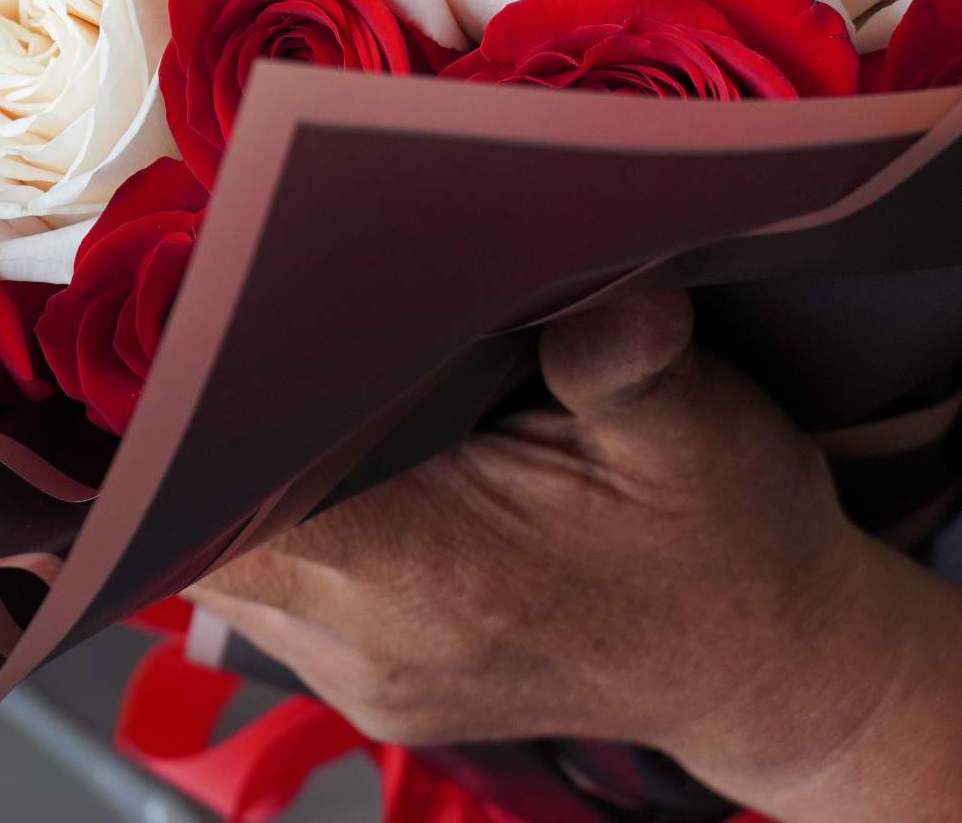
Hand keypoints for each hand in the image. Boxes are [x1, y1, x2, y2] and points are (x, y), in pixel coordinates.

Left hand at [191, 290, 906, 803]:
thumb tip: (599, 286)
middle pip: (200, 529)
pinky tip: (304, 437)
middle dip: (193, 422)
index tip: (183, 317)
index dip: (189, 409)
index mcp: (438, 575)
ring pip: (217, 563)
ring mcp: (366, 673)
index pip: (238, 495)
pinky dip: (266, 509)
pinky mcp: (373, 676)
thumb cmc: (737, 544)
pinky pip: (268, 587)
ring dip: (222, 469)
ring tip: (251, 361)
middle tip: (206, 308)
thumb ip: (623, 354)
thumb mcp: (703, 427)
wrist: (779, 671)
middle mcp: (374, 641)